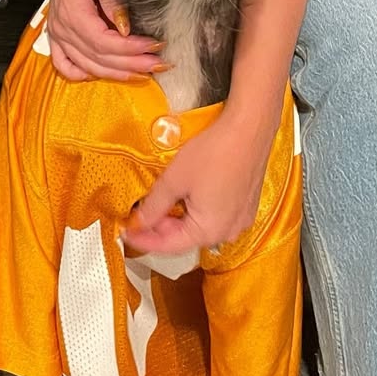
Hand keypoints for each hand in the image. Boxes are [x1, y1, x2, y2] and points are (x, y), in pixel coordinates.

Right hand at [43, 0, 163, 81]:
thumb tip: (126, 29)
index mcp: (72, 12)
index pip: (103, 42)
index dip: (131, 49)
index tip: (155, 46)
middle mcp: (62, 28)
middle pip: (99, 58)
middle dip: (132, 64)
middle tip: (160, 64)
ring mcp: (57, 35)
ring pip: (87, 66)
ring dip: (116, 73)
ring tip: (143, 72)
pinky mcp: (57, 37)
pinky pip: (65, 66)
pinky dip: (83, 74)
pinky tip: (104, 73)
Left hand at [124, 110, 276, 255]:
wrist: (249, 129)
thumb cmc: (215, 152)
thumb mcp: (174, 179)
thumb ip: (154, 205)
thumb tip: (139, 221)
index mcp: (209, 232)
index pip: (168, 246)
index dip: (144, 240)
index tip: (127, 234)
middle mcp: (227, 232)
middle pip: (186, 236)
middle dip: (162, 226)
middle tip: (140, 212)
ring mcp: (240, 219)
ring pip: (200, 225)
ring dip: (179, 216)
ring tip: (161, 199)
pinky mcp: (245, 206)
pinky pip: (216, 215)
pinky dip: (197, 208)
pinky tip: (187, 192)